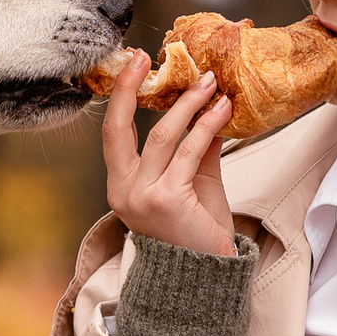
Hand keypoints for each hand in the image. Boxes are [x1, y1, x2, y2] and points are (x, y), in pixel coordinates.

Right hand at [102, 51, 236, 255]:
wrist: (206, 277)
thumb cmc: (197, 232)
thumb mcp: (193, 182)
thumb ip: (195, 147)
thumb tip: (207, 105)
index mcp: (121, 186)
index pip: (113, 134)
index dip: (120, 96)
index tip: (135, 64)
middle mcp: (123, 192)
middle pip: (120, 129)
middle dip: (132, 89)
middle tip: (155, 58)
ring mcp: (142, 197)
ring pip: (162, 136)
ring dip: (188, 105)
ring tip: (210, 84)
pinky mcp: (167, 200)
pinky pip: (189, 152)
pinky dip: (208, 126)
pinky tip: (223, 111)